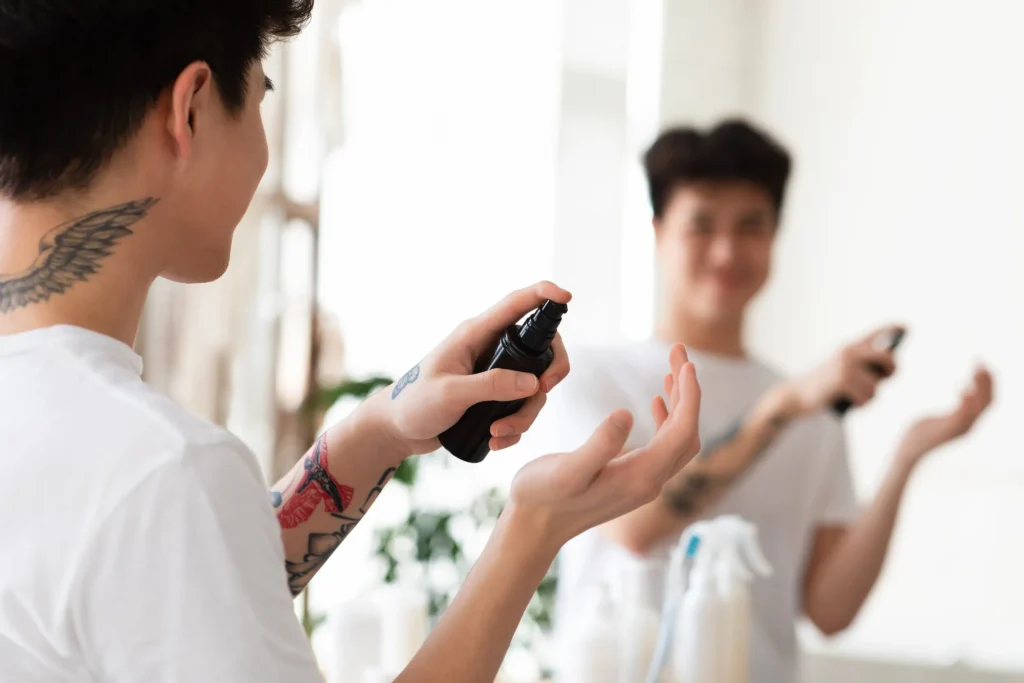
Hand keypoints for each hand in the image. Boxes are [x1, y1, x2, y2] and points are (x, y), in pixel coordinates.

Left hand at [376, 281, 571, 454]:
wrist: (398, 429)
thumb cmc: (414, 403)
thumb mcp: (450, 394)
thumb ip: (491, 386)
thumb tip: (533, 383)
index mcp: (475, 334)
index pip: (516, 304)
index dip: (544, 294)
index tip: (567, 296)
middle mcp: (489, 348)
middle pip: (541, 348)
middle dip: (550, 373)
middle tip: (542, 391)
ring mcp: (495, 372)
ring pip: (534, 385)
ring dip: (525, 413)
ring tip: (497, 432)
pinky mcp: (496, 395)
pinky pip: (523, 406)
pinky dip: (516, 425)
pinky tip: (496, 440)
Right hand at [507, 344, 700, 544]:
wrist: (534, 527)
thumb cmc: (544, 496)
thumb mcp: (568, 469)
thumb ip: (600, 444)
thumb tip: (627, 413)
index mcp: (642, 477)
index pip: (682, 431)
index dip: (690, 395)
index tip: (686, 361)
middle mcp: (649, 482)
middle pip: (686, 432)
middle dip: (689, 392)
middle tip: (678, 352)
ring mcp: (642, 482)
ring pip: (676, 439)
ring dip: (679, 403)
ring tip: (671, 370)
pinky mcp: (631, 479)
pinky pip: (662, 446)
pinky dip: (666, 419)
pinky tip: (656, 401)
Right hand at [783, 325, 903, 416]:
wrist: (796, 396)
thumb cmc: (822, 387)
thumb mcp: (841, 370)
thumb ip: (863, 366)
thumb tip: (890, 369)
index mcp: (849, 347)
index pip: (876, 334)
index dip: (893, 329)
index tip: (906, 327)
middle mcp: (849, 351)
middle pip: (887, 358)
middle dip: (891, 371)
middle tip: (885, 378)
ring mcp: (845, 364)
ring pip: (877, 385)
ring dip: (869, 396)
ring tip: (854, 397)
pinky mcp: (842, 380)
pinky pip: (866, 396)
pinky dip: (860, 404)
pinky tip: (848, 402)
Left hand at [896, 365, 993, 466]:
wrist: (907, 451)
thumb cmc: (919, 434)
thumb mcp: (939, 418)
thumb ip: (954, 409)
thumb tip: (958, 395)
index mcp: (966, 421)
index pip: (986, 401)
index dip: (988, 383)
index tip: (983, 365)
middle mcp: (967, 426)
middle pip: (987, 402)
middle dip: (987, 382)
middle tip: (981, 362)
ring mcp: (959, 429)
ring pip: (978, 407)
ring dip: (979, 387)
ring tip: (976, 370)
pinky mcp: (948, 431)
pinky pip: (962, 415)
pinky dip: (966, 402)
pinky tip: (963, 388)